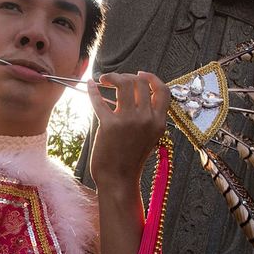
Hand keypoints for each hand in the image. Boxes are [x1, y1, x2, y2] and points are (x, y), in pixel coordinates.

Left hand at [87, 71, 170, 185]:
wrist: (118, 179)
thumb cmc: (130, 159)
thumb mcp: (148, 137)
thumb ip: (147, 117)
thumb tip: (133, 92)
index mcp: (159, 122)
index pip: (163, 90)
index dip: (152, 78)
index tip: (140, 74)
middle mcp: (147, 119)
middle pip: (141, 82)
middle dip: (126, 76)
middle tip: (114, 80)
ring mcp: (129, 121)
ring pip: (124, 83)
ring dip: (112, 77)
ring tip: (103, 80)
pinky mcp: (109, 125)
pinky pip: (99, 99)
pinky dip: (92, 90)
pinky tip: (90, 85)